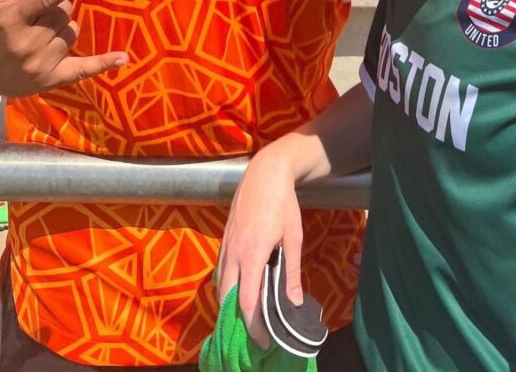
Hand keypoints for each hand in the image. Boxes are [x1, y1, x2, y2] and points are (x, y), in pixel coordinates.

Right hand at [0, 0, 127, 96]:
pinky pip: (83, 69)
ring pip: (72, 33)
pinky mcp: (52, 79)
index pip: (45, 0)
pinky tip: (123, 57)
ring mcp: (41, 63)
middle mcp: (28, 43)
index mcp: (14, 20)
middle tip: (42, 15)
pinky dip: (103, 64)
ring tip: (43, 34)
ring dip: (64, 29)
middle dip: (58, 9)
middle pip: (64, 14)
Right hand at [217, 142, 304, 347]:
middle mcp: (234, 254)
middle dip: (239, 321)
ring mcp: (226, 246)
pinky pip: (220, 272)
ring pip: (221, 286)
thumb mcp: (293, 237)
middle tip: (254, 335)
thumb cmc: (283, 204)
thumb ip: (291, 272)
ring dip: (230, 305)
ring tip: (247, 319)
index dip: (254, 326)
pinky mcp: (224, 240)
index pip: (248, 302)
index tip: (264, 341)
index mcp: (252, 254)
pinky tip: (239, 293)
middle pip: (228, 299)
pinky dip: (226, 288)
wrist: (264, 173)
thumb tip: (295, 303)